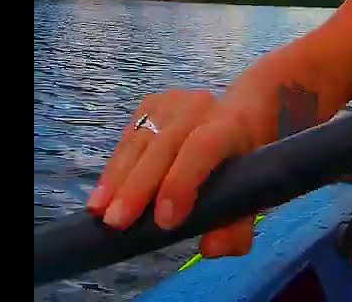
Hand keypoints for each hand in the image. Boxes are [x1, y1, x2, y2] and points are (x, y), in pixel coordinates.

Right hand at [85, 89, 257, 258]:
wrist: (241, 112)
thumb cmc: (243, 160)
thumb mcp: (252, 193)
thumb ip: (237, 227)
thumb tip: (210, 249)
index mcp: (231, 127)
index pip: (203, 148)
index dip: (181, 182)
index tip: (164, 221)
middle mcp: (201, 108)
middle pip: (164, 145)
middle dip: (138, 186)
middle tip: (117, 222)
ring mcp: (173, 102)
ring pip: (140, 141)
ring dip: (117, 178)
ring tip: (99, 211)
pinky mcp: (152, 104)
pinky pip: (128, 138)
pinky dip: (114, 167)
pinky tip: (103, 193)